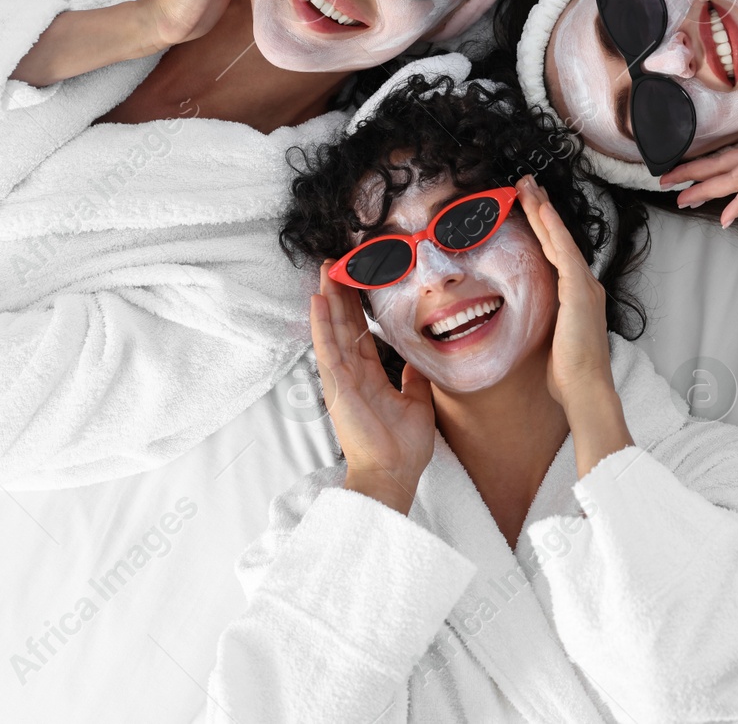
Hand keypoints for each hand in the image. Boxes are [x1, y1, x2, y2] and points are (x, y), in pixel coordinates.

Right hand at [311, 263, 434, 513]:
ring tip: (324, 271)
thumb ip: (413, 379)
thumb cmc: (404, 447)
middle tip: (335, 264)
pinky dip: (321, 325)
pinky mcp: (337, 387)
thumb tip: (419, 361)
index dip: (357, 307)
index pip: (360, 333)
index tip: (355, 282)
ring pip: (333, 331)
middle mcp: (352, 374)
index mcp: (369, 377)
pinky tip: (318, 301)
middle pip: (343, 326)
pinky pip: (327, 349)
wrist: (395, 474)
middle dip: (339, 294)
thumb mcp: (417, 403)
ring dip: (328, 300)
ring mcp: (342, 379)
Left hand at [514, 175, 613, 404]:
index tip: (530, 206)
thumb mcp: (551, 336)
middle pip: (560, 238)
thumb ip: (545, 317)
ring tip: (528, 186)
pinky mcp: (579, 291)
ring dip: (543, 210)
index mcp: (578, 295)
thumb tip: (529, 313)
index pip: (558, 251)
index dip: (544, 226)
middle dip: (542, 209)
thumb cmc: (567, 372)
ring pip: (560, 238)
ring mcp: (584, 286)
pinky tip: (541, 210)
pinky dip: (553, 229)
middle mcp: (585, 285)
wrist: (586, 388)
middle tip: (527, 183)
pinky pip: (563, 252)